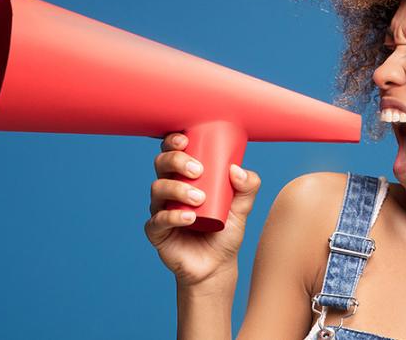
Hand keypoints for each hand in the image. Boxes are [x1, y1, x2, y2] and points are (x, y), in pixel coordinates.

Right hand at [144, 132, 261, 287]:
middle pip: (161, 164)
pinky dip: (173, 217)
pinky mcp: (157, 232)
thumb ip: (248, 187)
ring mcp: (160, 209)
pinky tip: (188, 218)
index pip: (172, 151)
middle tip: (198, 171)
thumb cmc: (226, 230)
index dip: (173, 141)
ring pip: (158, 189)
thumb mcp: (242, 207)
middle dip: (176, 161)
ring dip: (178, 189)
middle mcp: (169, 189)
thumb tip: (236, 169)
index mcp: (184, 176)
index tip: (185, 140)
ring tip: (199, 199)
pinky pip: (157, 220)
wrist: (217, 265)